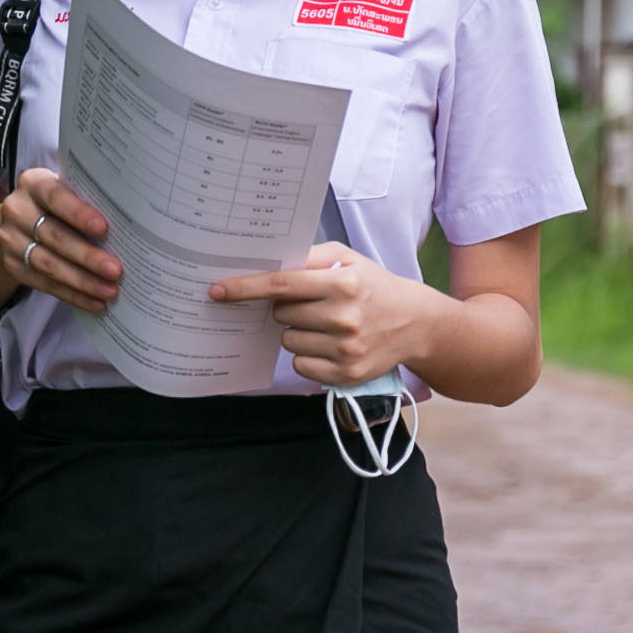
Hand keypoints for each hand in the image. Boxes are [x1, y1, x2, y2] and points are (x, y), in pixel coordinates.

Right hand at [0, 168, 121, 313]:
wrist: (15, 222)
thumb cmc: (54, 203)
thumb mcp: (64, 191)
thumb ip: (86, 199)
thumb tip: (128, 222)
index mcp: (34, 184)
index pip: (55, 197)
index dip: (78, 213)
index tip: (103, 228)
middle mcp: (17, 210)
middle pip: (54, 236)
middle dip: (87, 256)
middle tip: (115, 270)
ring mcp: (11, 241)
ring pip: (49, 265)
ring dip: (82, 281)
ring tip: (110, 290)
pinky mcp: (13, 267)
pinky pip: (45, 285)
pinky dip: (73, 295)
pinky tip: (96, 302)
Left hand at [209, 242, 432, 386]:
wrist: (415, 323)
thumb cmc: (374, 285)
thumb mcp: (348, 259)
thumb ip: (310, 258)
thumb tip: (270, 263)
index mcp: (343, 283)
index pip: (282, 285)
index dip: (246, 288)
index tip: (217, 290)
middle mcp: (344, 317)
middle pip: (281, 314)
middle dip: (286, 307)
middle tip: (311, 303)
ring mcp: (346, 349)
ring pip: (288, 341)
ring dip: (297, 331)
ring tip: (324, 323)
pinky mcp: (346, 375)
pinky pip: (301, 365)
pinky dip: (307, 355)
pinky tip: (328, 344)